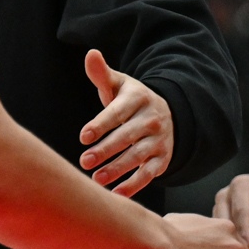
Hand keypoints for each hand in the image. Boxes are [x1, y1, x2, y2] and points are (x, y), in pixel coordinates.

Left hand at [79, 50, 172, 195]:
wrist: (165, 113)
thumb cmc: (129, 100)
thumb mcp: (119, 85)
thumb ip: (102, 74)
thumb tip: (91, 54)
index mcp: (138, 99)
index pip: (117, 112)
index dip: (101, 124)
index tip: (83, 136)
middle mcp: (152, 119)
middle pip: (127, 137)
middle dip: (106, 150)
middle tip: (84, 161)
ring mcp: (159, 140)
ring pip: (138, 156)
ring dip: (118, 169)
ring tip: (96, 179)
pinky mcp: (163, 158)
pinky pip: (149, 173)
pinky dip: (135, 184)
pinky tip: (116, 194)